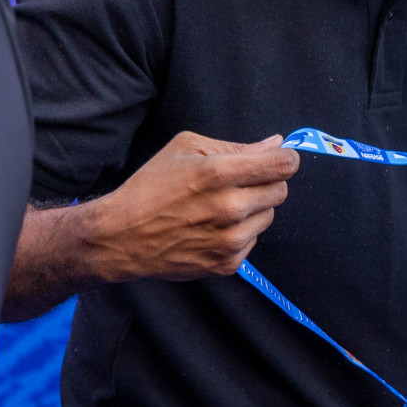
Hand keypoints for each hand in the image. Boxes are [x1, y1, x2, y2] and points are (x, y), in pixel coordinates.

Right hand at [86, 132, 299, 281]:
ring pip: (269, 216)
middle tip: (238, 183)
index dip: (286, 158)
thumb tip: (276, 143)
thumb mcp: (186, 149)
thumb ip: (236, 146)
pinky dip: (240, 232)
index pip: (284, 165)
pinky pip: (253, 240)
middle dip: (266, 182)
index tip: (278, 159)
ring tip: (220, 207)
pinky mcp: (227, 263)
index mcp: (220, 173)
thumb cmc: (151, 186)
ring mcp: (230, 239)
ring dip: (253, 209)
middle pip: (281, 190)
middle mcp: (229, 207)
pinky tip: (213, 228)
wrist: (120, 236)